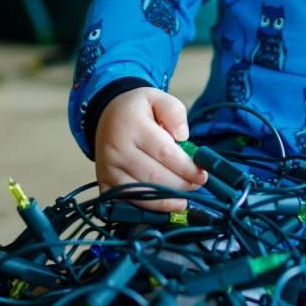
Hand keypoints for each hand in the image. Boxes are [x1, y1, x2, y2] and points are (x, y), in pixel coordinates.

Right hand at [93, 86, 207, 213]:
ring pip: (141, 192)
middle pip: (154, 176)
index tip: (202, 174)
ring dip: (166, 201)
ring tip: (184, 201)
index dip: (186, 168)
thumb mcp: (158, 97)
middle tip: (197, 186)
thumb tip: (182, 137)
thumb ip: (175, 113)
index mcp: (133, 126)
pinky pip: (126, 201)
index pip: (164, 152)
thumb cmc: (137, 109)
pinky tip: (163, 207)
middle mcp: (117, 149)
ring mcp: (108, 168)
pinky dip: (146, 208)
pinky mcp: (103, 182)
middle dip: (180, 185)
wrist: (107, 115)